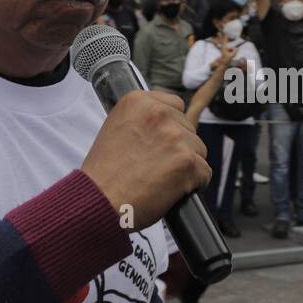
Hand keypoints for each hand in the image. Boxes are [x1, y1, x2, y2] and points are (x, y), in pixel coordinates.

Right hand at [81, 91, 209, 228]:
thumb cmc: (104, 174)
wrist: (98, 202)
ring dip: (186, 165)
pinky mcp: (187, 162)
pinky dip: (193, 185)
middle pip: (188, 128)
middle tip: (155, 166)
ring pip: (198, 150)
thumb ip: (144, 120)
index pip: (175, 105)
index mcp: (138, 101)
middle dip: (178, 147)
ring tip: (161, 179)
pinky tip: (172, 190)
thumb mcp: (116, 128)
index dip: (170, 127)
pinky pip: (204, 173)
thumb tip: (170, 125)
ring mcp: (175, 137)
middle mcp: (158, 113)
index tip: (159, 142)